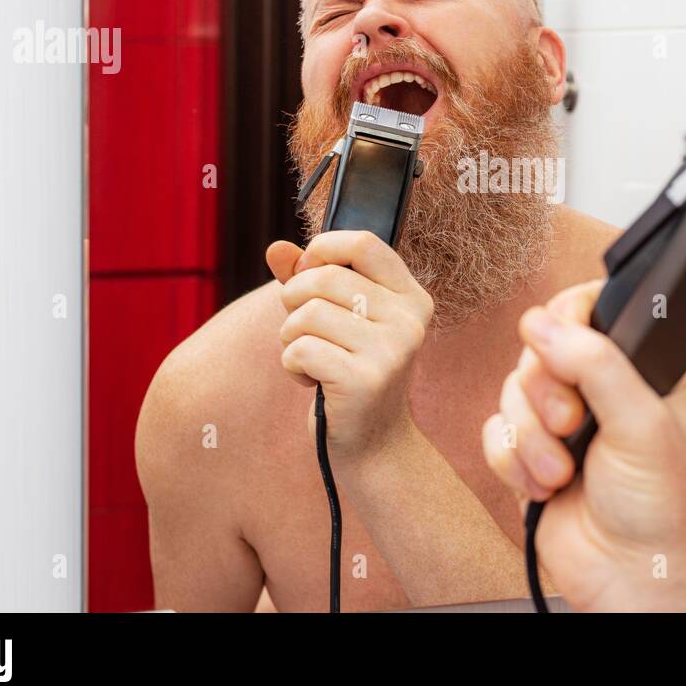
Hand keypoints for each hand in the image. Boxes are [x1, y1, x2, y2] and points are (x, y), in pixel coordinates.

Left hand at [265, 232, 432, 463]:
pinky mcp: (365, 381)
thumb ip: (308, 278)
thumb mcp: (336, 318)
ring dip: (290, 336)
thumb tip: (275, 248)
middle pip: (326, 277)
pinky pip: (300, 349)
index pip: (364, 243)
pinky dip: (291, 364)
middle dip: (294, 299)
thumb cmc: (350, 371)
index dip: (323, 250)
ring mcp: (392, 351)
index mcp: (411, 297)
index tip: (307, 273)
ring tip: (308, 357)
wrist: (373, 443)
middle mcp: (409, 321)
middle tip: (299, 327)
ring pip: (308, 314)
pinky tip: (309, 381)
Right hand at [483, 280, 685, 611]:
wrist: (629, 574)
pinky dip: (513, 463)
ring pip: (510, 392)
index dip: (567, 319)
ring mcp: (557, 422)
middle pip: (537, 351)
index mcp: (634, 367)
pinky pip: (494, 434)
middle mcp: (593, 388)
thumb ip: (597, 363)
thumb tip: (542, 323)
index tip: (564, 346)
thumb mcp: (642, 422)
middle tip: (574, 425)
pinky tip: (545, 487)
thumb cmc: (659, 506)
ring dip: (533, 439)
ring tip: (563, 472)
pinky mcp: (527, 455)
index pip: (588, 309)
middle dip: (546, 394)